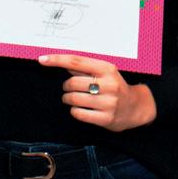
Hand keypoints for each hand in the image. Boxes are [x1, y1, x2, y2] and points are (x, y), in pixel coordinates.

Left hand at [38, 55, 156, 130]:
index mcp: (107, 69)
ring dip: (68, 99)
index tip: (42, 60)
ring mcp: (108, 102)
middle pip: (72, 83)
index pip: (77, 61)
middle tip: (71, 88)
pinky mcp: (106, 118)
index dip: (57, 60)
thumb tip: (59, 61)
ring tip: (74, 99)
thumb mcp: (104, 72)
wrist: (135, 108)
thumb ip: (84, 68)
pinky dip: (75, 111)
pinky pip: (78, 113)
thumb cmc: (114, 87)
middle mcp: (109, 84)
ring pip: (73, 99)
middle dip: (66, 86)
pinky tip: (82, 109)